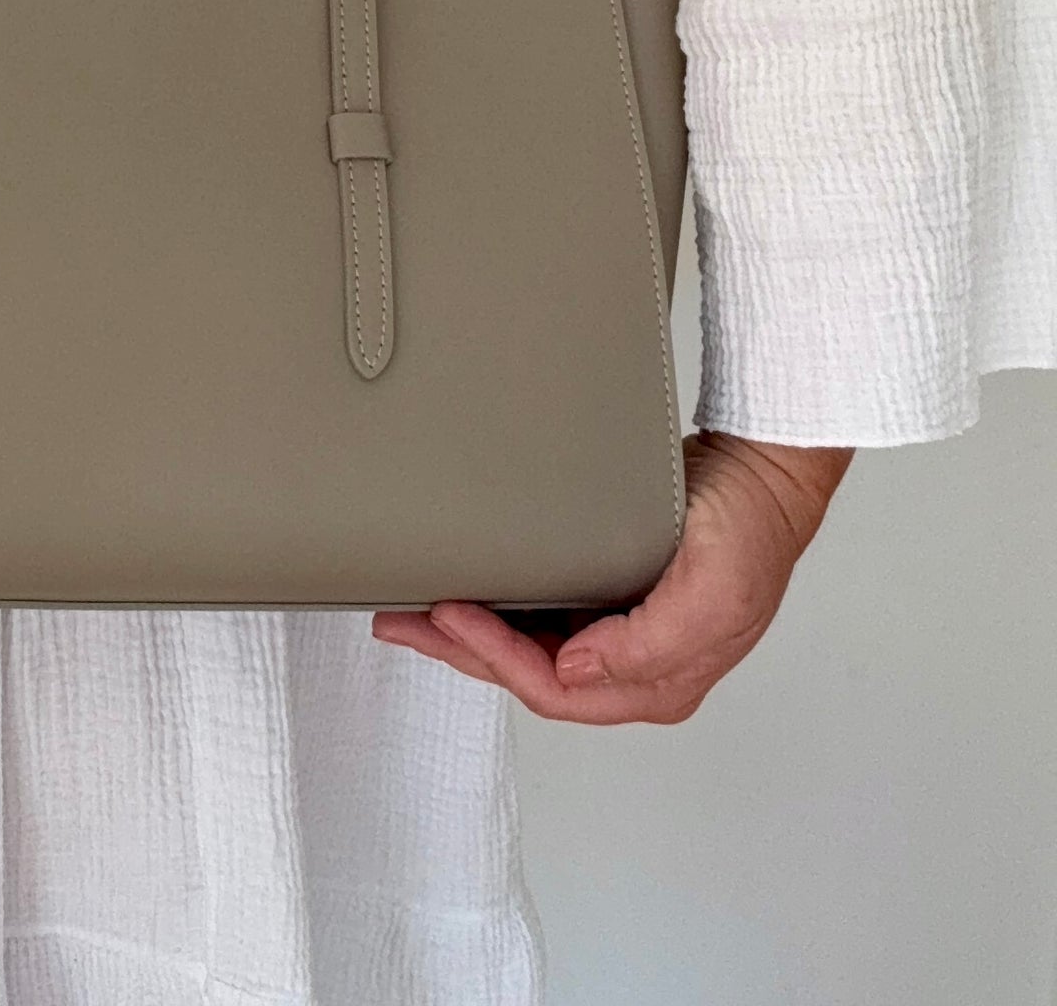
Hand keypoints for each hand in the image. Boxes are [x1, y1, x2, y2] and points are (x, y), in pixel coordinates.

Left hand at [372, 431, 853, 724]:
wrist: (763, 474)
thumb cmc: (750, 533)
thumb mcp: (713, 596)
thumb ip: (646, 647)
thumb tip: (573, 672)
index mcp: (657, 681)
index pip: (554, 689)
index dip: (494, 658)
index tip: (448, 616)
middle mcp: (632, 666)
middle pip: (527, 674)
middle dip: (459, 652)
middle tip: (401, 623)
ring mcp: (618, 632)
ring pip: (525, 647)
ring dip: (468, 633)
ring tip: (412, 611)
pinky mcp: (607, 595)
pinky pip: (537, 614)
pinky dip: (495, 607)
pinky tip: (466, 590)